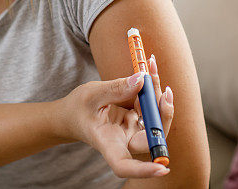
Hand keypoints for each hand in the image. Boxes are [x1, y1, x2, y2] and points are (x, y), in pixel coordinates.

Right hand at [59, 70, 173, 177]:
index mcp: (108, 144)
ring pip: (155, 118)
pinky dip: (153, 88)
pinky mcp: (137, 120)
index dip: (144, 170)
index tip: (162, 169)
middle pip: (152, 138)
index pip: (125, 165)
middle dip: (163, 114)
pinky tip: (149, 70)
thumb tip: (142, 80)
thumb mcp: (92, 95)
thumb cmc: (77, 109)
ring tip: (150, 67)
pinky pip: (151, 106)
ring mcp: (133, 131)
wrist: (73, 113)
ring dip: (158, 94)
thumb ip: (117, 88)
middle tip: (164, 90)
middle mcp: (125, 141)